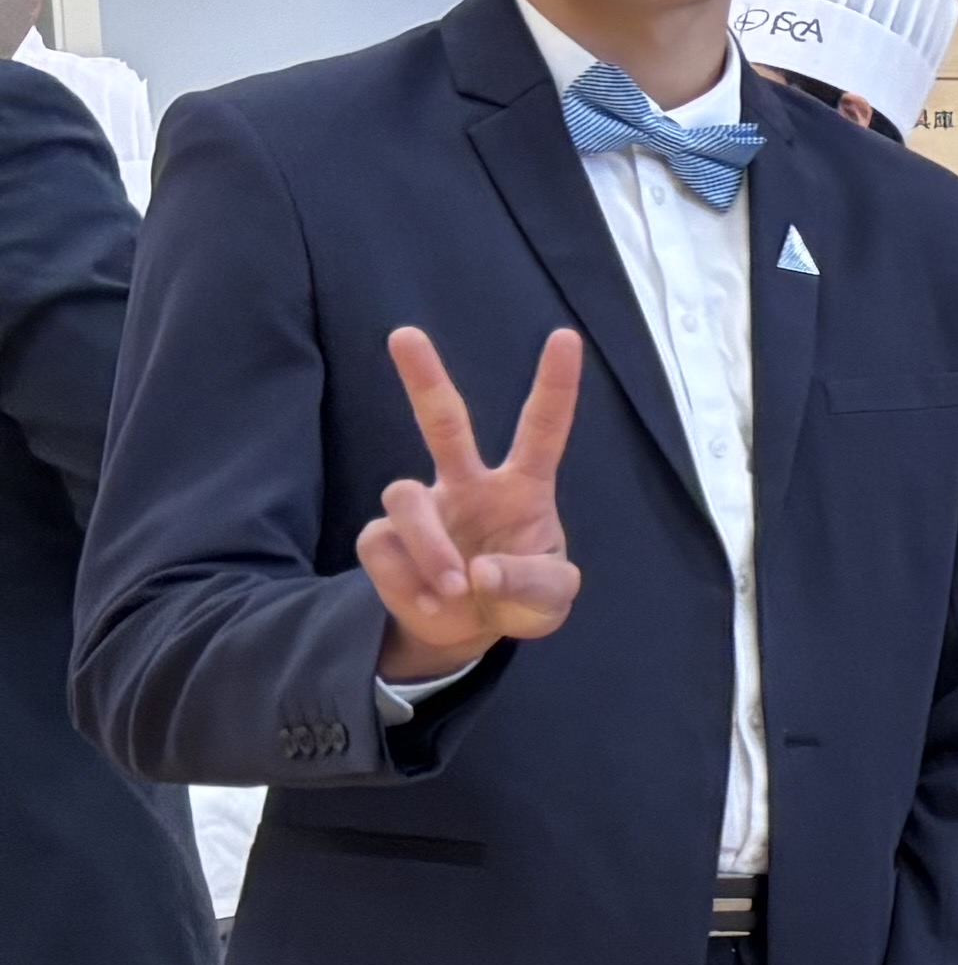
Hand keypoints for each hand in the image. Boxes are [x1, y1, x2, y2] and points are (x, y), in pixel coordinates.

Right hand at [359, 326, 584, 672]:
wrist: (468, 630)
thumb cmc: (520, 597)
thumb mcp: (550, 599)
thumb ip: (531, 584)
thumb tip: (480, 570)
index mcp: (522, 488)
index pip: (541, 429)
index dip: (555, 386)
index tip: (566, 337)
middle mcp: (468, 484)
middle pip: (444, 423)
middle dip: (424, 379)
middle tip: (404, 334)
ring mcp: (424, 507)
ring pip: (403, 496)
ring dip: (431, 548)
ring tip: (457, 589)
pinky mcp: (384, 538)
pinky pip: (384, 550)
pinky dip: (410, 585)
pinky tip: (435, 604)